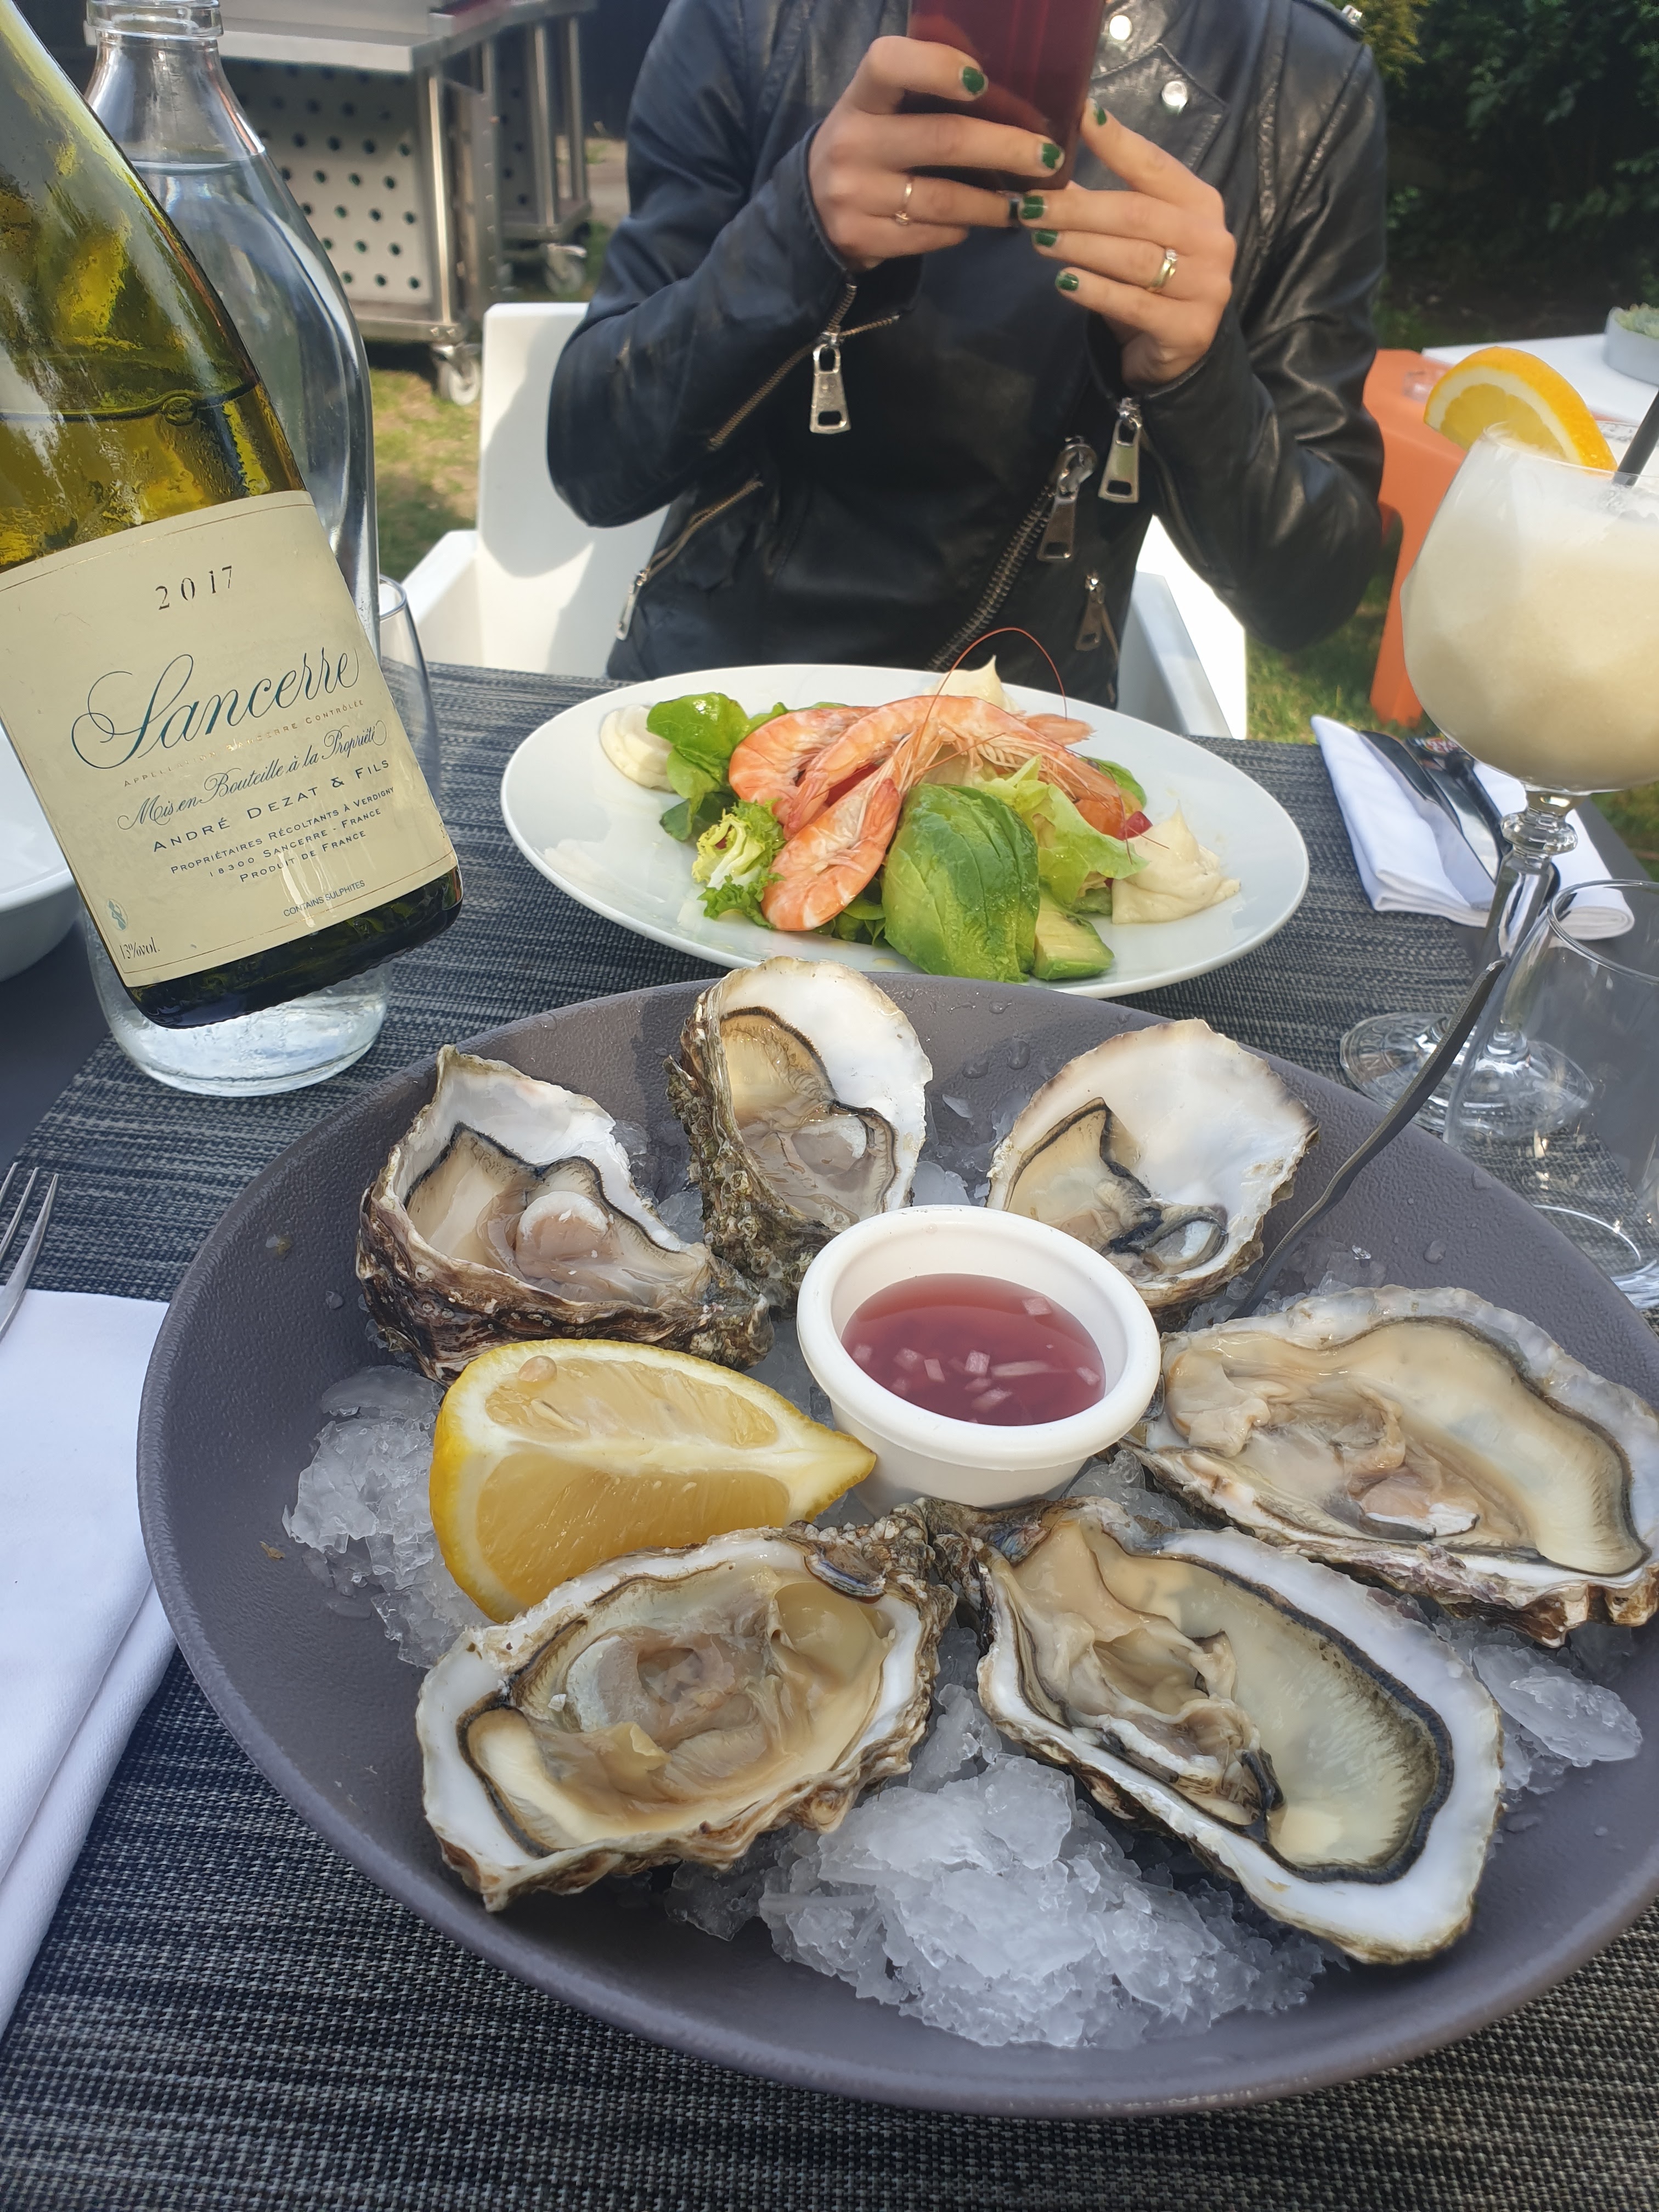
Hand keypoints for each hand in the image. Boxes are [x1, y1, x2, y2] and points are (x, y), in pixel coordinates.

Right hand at [809, 35, 1063, 269]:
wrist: (811, 209)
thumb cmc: (866, 147)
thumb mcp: (878, 111)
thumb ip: (922, 95)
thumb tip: (1005, 92)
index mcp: (859, 98)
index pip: (889, 64)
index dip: (937, 66)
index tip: (981, 80)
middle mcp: (851, 144)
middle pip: (942, 139)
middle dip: (1005, 147)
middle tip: (1046, 157)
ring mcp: (854, 196)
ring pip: (944, 200)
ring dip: (994, 204)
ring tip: (1025, 204)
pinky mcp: (861, 239)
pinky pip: (930, 235)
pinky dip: (960, 230)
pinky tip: (975, 223)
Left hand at [1017, 104, 1234, 384]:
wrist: (1179, 355)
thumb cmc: (1154, 285)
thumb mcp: (1139, 236)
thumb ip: (1110, 200)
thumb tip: (1056, 160)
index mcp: (1200, 204)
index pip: (1154, 166)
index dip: (1116, 141)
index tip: (1078, 115)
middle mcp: (1211, 239)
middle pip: (1136, 214)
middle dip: (1078, 209)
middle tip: (1032, 206)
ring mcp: (1206, 285)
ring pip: (1132, 258)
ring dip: (1079, 247)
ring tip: (1039, 240)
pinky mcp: (1190, 328)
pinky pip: (1132, 303)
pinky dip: (1093, 290)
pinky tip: (1063, 282)